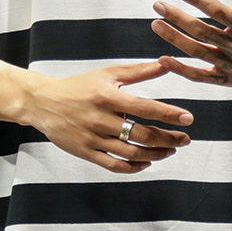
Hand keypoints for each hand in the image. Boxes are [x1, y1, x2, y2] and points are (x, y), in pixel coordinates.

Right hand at [25, 62, 192, 173]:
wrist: (44, 102)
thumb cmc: (79, 86)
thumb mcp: (108, 74)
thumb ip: (139, 71)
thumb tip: (167, 63)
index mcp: (109, 97)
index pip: (145, 107)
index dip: (169, 114)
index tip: (188, 118)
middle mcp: (102, 119)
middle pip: (142, 135)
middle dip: (168, 139)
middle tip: (184, 139)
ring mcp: (93, 138)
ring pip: (131, 153)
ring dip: (156, 154)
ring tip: (170, 150)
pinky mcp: (86, 152)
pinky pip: (114, 165)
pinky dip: (133, 167)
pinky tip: (146, 162)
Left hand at [151, 0, 231, 86]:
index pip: (219, 11)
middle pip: (204, 32)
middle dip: (178, 18)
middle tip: (158, 6)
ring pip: (200, 53)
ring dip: (176, 40)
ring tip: (156, 25)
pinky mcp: (229, 80)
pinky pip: (202, 78)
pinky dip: (183, 70)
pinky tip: (163, 60)